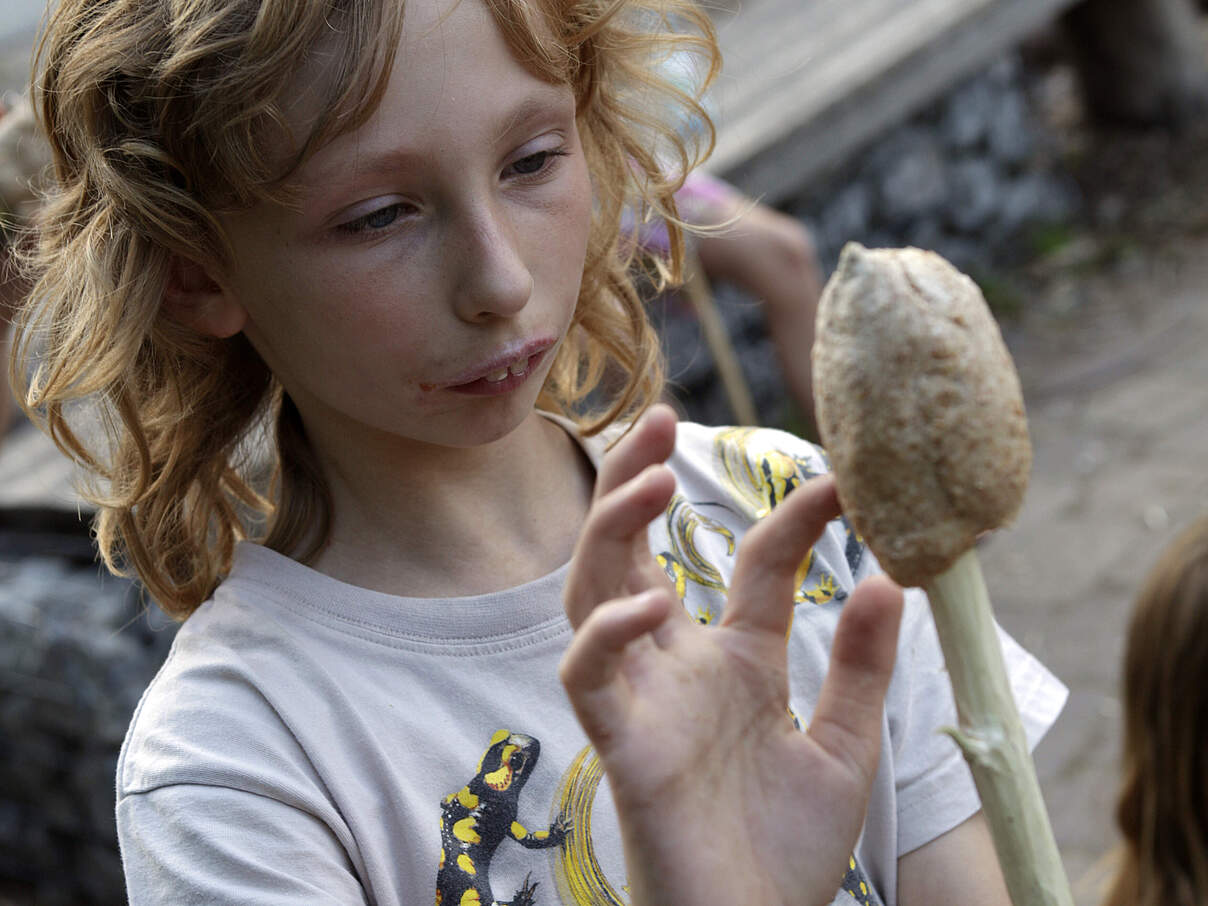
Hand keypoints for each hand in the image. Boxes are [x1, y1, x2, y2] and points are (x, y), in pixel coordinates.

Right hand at [561, 404, 903, 905]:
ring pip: (593, 593)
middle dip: (636, 480)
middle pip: (633, 552)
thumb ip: (859, 670)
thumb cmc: (786, 853)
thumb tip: (887, 580)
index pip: (755, 564)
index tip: (844, 478)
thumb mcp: (844, 749)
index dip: (795, 516)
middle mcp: (677, 669)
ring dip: (613, 531)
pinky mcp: (622, 748)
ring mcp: (643, 702)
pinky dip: (606, 635)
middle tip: (659, 416)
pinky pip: (589, 678)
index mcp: (735, 664)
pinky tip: (650, 604)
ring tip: (654, 478)